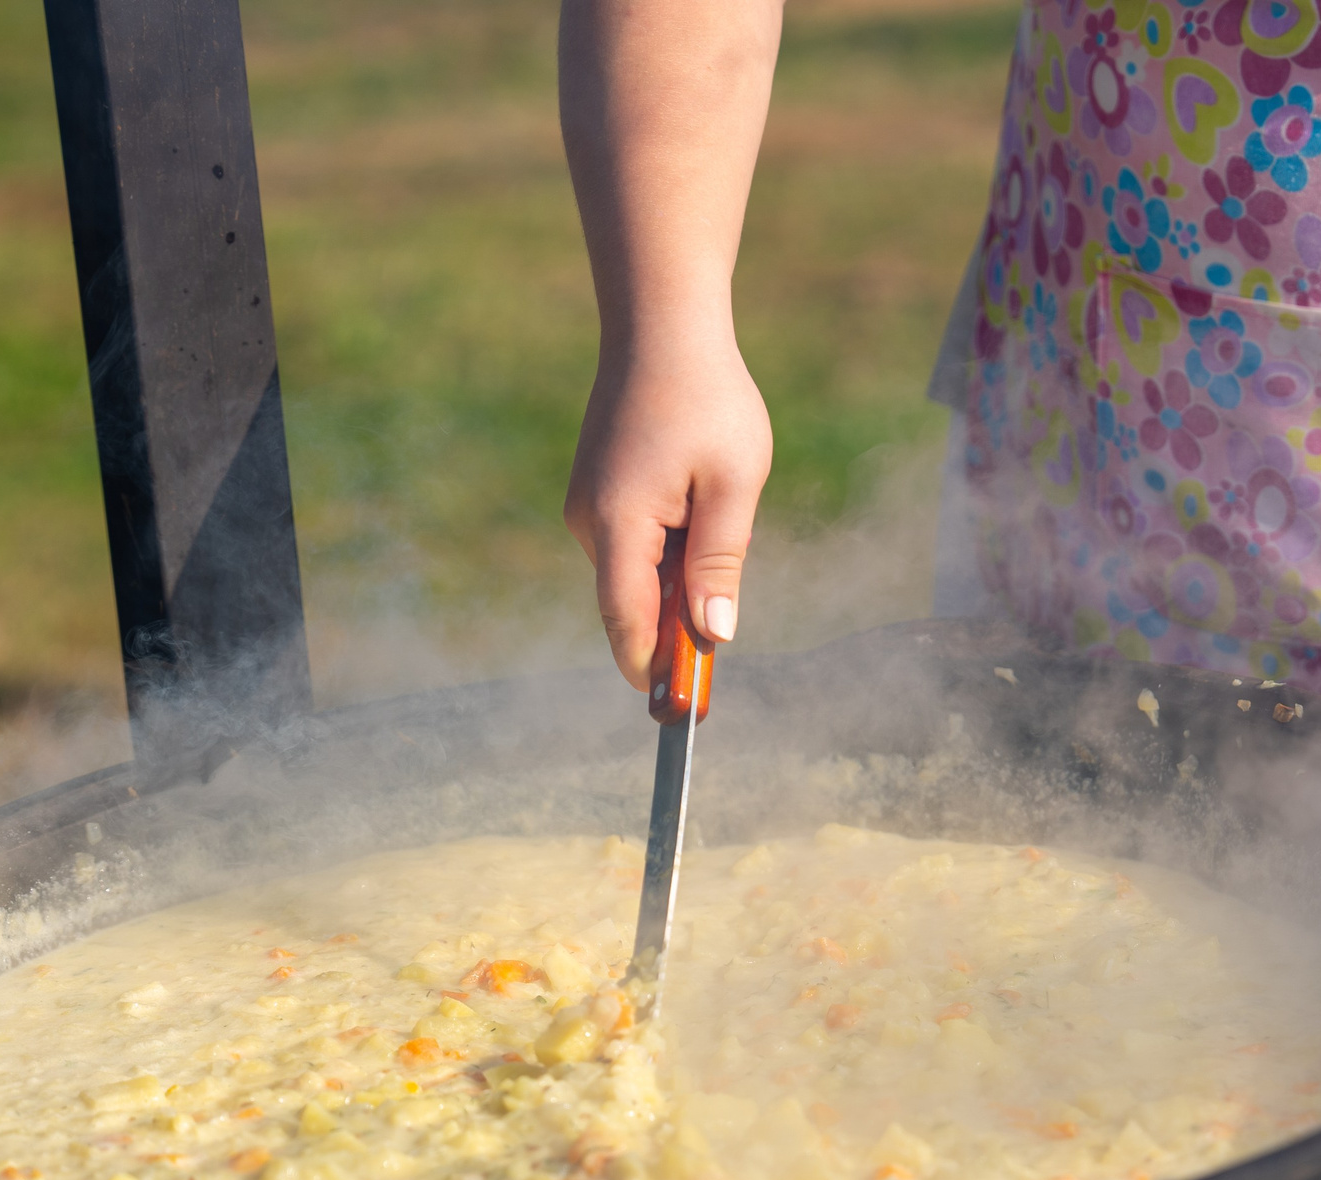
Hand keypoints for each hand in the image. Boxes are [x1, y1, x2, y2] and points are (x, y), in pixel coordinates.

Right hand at [564, 333, 771, 687]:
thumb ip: (720, 564)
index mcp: (618, 524)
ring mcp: (587, 506)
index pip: (627, 624)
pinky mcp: (597, 493)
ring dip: (677, 576)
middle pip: (631, 606)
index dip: (654, 671)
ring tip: (717, 511)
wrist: (661, 326)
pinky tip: (697, 499)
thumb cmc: (707, 399)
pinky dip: (666, 548)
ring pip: (635, 575)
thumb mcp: (732, 485)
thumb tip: (714, 636)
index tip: (683, 712)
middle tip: (722, 632)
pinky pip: (633, 545)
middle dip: (676, 625)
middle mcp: (589, 522)